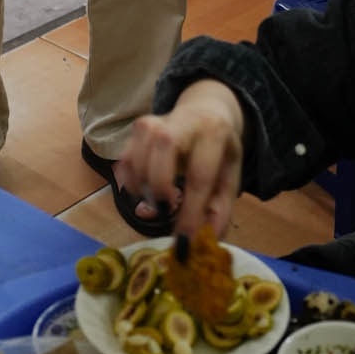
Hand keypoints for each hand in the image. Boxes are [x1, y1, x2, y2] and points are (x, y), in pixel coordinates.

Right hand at [117, 80, 244, 239]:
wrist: (206, 110)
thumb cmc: (218, 149)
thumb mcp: (230, 175)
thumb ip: (221, 208)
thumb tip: (206, 241)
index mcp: (213, 133)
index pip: (199, 176)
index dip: (190, 213)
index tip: (184, 243)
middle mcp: (182, 121)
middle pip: (163, 147)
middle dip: (160, 187)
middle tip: (166, 210)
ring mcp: (156, 121)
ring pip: (138, 154)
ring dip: (143, 188)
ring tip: (158, 202)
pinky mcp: (137, 128)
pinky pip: (124, 159)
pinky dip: (130, 182)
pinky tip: (143, 191)